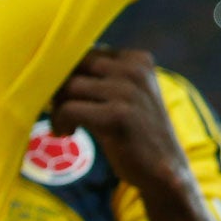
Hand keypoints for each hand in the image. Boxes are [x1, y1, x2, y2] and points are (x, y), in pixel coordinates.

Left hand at [50, 48, 191, 196]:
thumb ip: (103, 76)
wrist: (164, 168)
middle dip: (60, 88)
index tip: (67, 96)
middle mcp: (135, 69)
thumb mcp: (128, 94)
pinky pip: (70, 109)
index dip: (69, 73)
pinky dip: (60, 121)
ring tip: (65, 125)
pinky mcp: (118, 116)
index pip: (87, 52)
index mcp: (138, 60)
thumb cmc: (137, 131)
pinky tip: (67, 133)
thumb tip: (56, 64)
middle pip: (76, 65)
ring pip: (69, 86)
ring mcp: (128, 91)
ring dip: (57, 107)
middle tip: (60, 110)